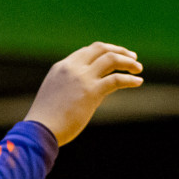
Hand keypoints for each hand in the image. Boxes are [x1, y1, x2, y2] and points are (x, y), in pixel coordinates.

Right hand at [26, 42, 143, 145]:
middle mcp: (72, 67)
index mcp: (62, 67)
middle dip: (118, 50)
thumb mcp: (56, 95)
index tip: (116, 56)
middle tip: (132, 58)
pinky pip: (116, 79)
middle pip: (100, 49)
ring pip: (111, 59)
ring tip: (138, 69)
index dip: (105, 52)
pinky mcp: (91, 91)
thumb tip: (88, 94)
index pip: (87, 51)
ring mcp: (82, 78)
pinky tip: (138, 82)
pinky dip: (129, 79)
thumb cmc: (47, 119)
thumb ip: (70, 88)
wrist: (40, 129)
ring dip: (127, 62)